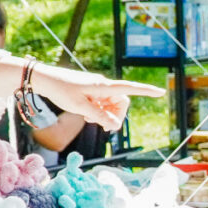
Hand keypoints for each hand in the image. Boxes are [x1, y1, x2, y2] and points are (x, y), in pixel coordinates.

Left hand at [38, 70, 162, 128]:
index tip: (161, 92)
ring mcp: (98, 89)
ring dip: (105, 115)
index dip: (146, 91)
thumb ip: (98, 116)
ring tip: (89, 119)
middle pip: (121, 103)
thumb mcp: (80, 107)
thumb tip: (115, 125)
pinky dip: (99, 112)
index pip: (129, 88)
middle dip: (116, 116)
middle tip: (103, 127)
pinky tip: (87, 116)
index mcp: (103, 87)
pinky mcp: (92, 92)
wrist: (45, 80)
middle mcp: (103, 86)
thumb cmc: (61, 90)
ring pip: (112, 105)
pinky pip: (102, 104)